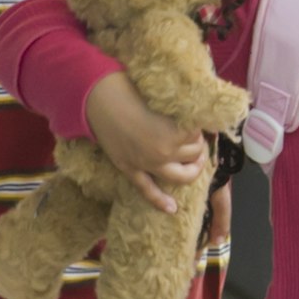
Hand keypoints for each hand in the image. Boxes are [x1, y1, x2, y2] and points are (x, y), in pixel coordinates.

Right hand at [84, 69, 211, 215]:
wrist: (98, 97)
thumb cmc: (130, 89)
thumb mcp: (163, 98)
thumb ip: (181, 110)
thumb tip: (198, 112)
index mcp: (176, 131)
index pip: (200, 134)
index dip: (200, 127)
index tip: (196, 121)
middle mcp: (165, 151)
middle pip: (194, 154)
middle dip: (197, 146)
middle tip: (194, 137)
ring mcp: (147, 164)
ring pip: (182, 176)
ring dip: (191, 169)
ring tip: (193, 161)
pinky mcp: (130, 169)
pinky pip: (147, 190)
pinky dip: (160, 201)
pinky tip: (172, 209)